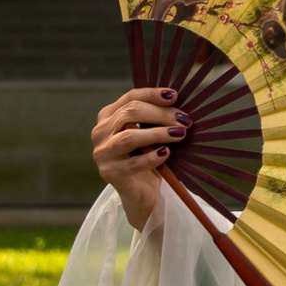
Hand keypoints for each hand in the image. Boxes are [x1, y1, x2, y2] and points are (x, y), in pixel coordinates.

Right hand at [93, 87, 180, 231]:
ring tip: (179, 134)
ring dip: (158, 133)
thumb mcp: (150, 133)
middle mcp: (100, 132)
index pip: (130, 98)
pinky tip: (166, 153)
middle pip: (130, 113)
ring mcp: (103, 153)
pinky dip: (152, 157)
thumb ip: (155, 118)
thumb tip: (178, 104)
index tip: (175, 95)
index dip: (152, 94)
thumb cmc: (147, 156)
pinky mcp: (110, 173)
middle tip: (184, 120)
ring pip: (129, 137)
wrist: (141, 192)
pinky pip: (133, 163)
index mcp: (108, 116)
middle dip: (160, 114)